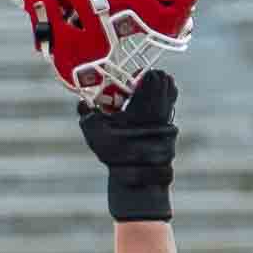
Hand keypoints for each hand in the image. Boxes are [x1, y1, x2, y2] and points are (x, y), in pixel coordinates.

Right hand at [78, 70, 177, 221]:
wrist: (139, 178)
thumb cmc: (116, 154)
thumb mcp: (96, 132)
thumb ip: (87, 115)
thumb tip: (80, 103)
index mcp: (146, 105)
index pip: (154, 77)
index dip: (144, 74)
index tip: (133, 77)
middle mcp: (161, 110)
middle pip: (166, 83)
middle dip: (154, 80)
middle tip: (139, 83)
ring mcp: (169, 120)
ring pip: (170, 95)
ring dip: (159, 91)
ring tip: (143, 96)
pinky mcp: (171, 130)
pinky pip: (169, 108)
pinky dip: (161, 104)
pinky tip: (148, 111)